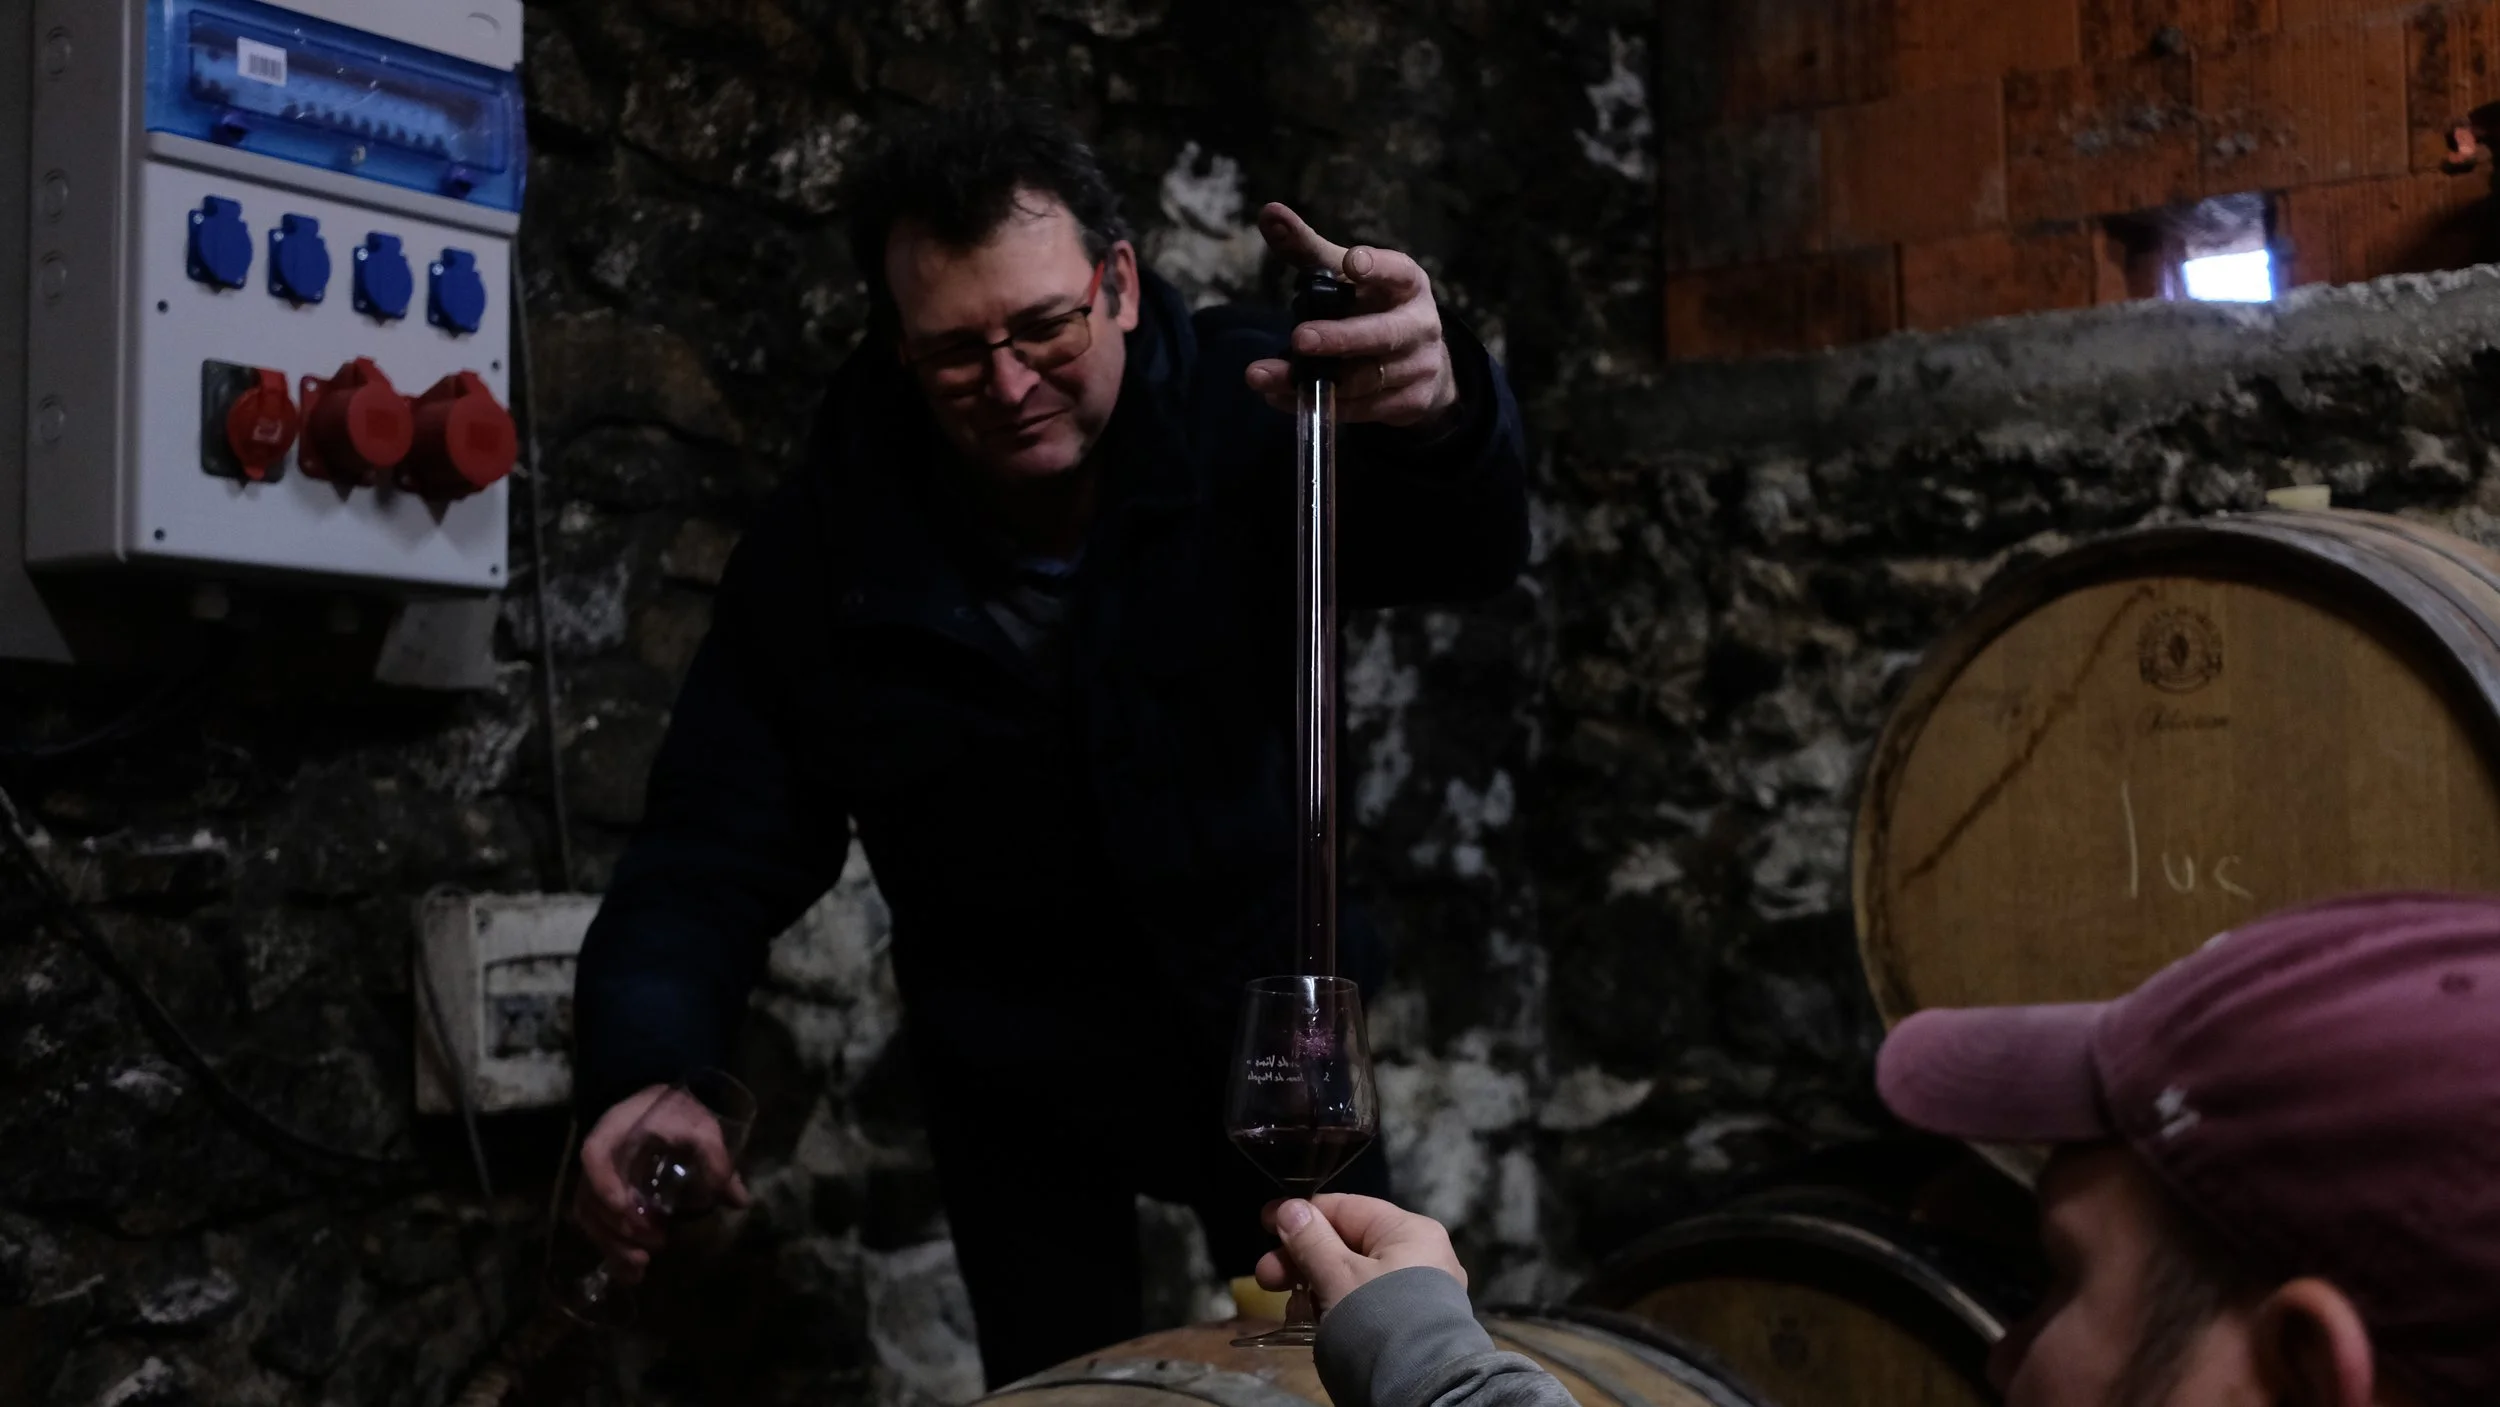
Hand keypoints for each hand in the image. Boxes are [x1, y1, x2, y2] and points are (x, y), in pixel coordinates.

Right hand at [572, 1083, 752, 1283]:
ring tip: (642, 1264)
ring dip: (614, 1245)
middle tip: (655, 1241)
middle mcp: (600, 1159)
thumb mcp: (700, 1125)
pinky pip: (599, 1229)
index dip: (604, 1183)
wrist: (666, 1104)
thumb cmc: (680, 1111)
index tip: (627, 1207)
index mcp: (615, 1130)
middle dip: (618, 1227)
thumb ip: (716, 1157)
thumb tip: (739, 1199)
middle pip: (590, 1197)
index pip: (595, 1155)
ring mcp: (598, 1181)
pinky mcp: (605, 1200)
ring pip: (591, 1219)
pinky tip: (632, 1275)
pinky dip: (613, 1252)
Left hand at [1244, 203, 1461, 430]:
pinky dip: (1315, 404)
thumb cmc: (1374, 306)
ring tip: (1263, 375)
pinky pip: (1357, 410)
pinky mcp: (1407, 403)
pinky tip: (1278, 396)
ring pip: (1363, 380)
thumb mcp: (1347, 276)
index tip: (1350, 262)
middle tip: (1300, 338)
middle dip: (1340, 339)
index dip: (1376, 267)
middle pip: (1380, 335)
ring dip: (1312, 380)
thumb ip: (1308, 249)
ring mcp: (1417, 368)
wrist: (1421, 365)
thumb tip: (1268, 212)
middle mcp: (1419, 325)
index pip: (1397, 272)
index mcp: (1407, 284)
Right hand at [1253, 1194, 1468, 1316]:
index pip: (1347, 1208)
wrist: (1422, 1391)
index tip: (1265, 1222)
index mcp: (1409, 1232)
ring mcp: (1416, 1292)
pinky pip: (1364, 1301)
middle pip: (1348, 1243)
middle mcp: (1419, 1256)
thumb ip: (1312, 1241)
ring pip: (1353, 1275)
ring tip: (1288, 1305)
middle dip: (1301, 1257)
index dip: (1302, 1214)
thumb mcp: (1338, 1276)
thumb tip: (1290, 1208)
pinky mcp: (1407, 1323)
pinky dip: (1336, 1305)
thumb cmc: (1379, 1321)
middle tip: (1265, 1276)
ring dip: (1315, 1283)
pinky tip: (1312, 1319)